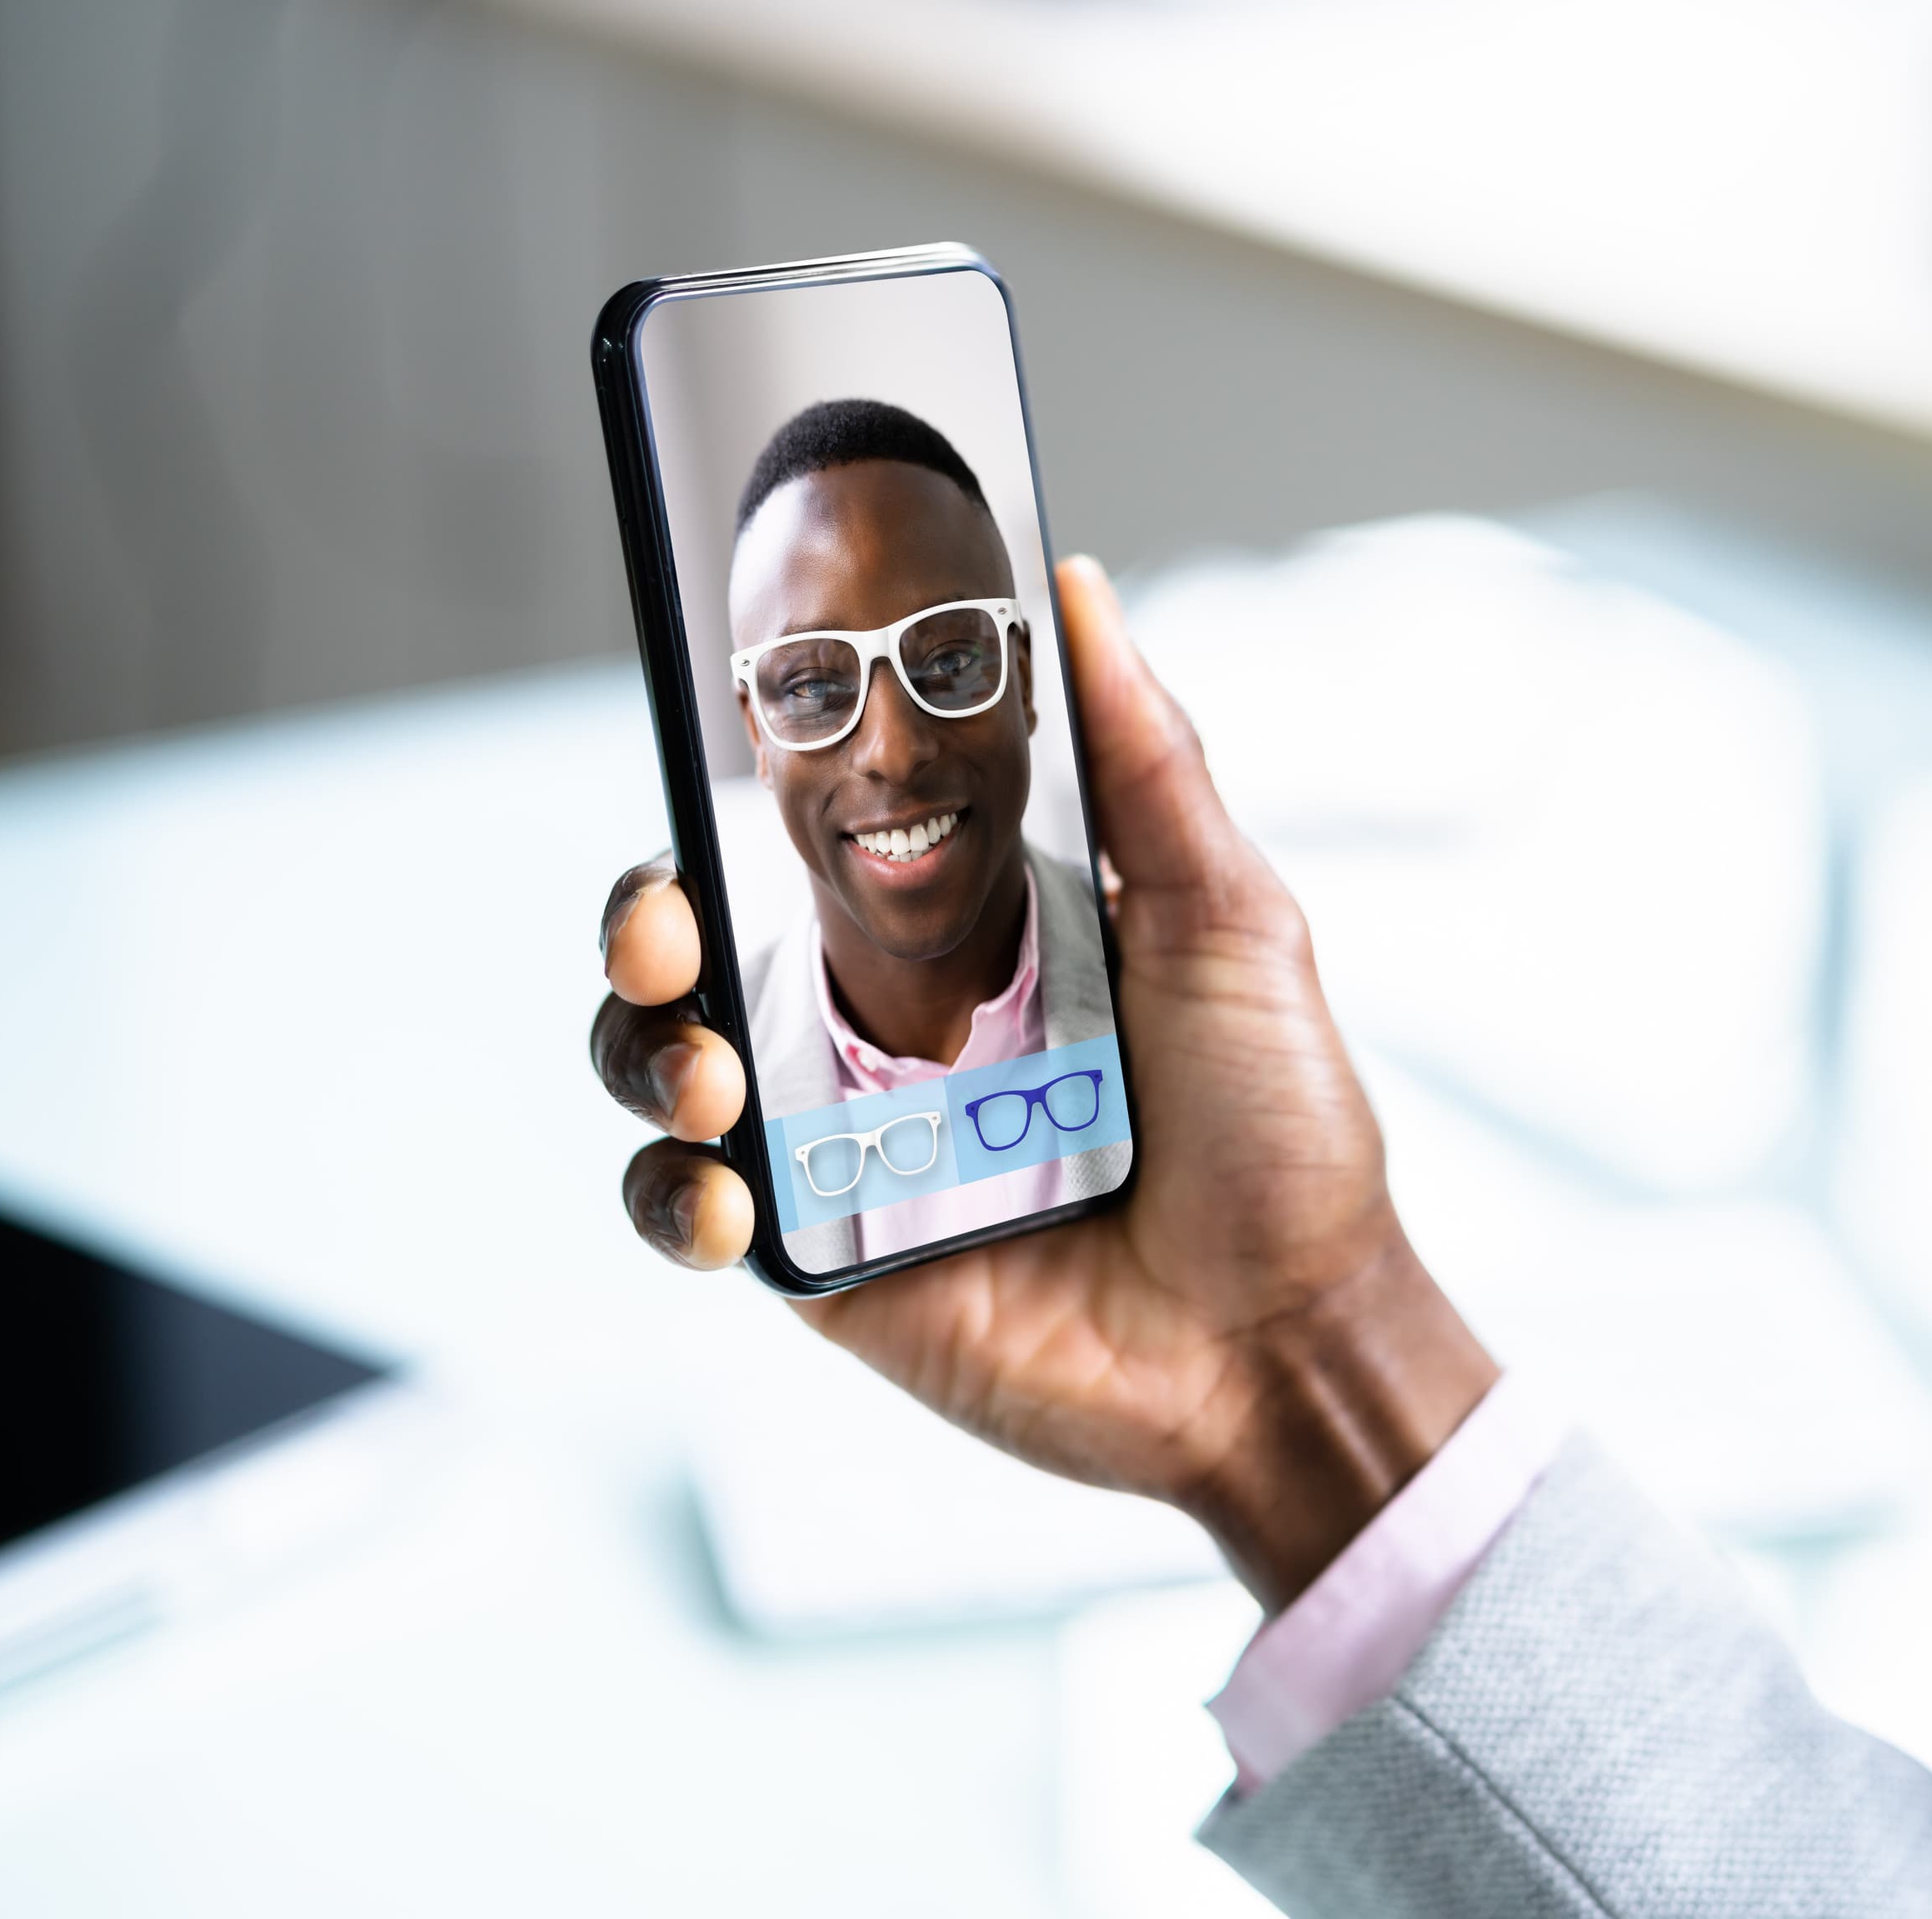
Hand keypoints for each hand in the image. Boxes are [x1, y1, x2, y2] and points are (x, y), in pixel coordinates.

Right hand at [590, 555, 1495, 1604]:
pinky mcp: (823, 1257)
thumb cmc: (1282, 1134)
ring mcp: (847, 1142)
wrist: (1288, 1342)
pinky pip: (688, 1209)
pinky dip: (669, 1191)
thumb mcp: (1230, 918)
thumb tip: (1078, 589)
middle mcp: (892, 1025)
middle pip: (702, 941)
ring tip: (711, 1073)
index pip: (811, 836)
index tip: (702, 739)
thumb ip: (1145, 758)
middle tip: (666, 924)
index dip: (733, 791)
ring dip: (644, 1048)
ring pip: (667, 1063)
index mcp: (971, 929)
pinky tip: (721, 1192)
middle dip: (643, 916)